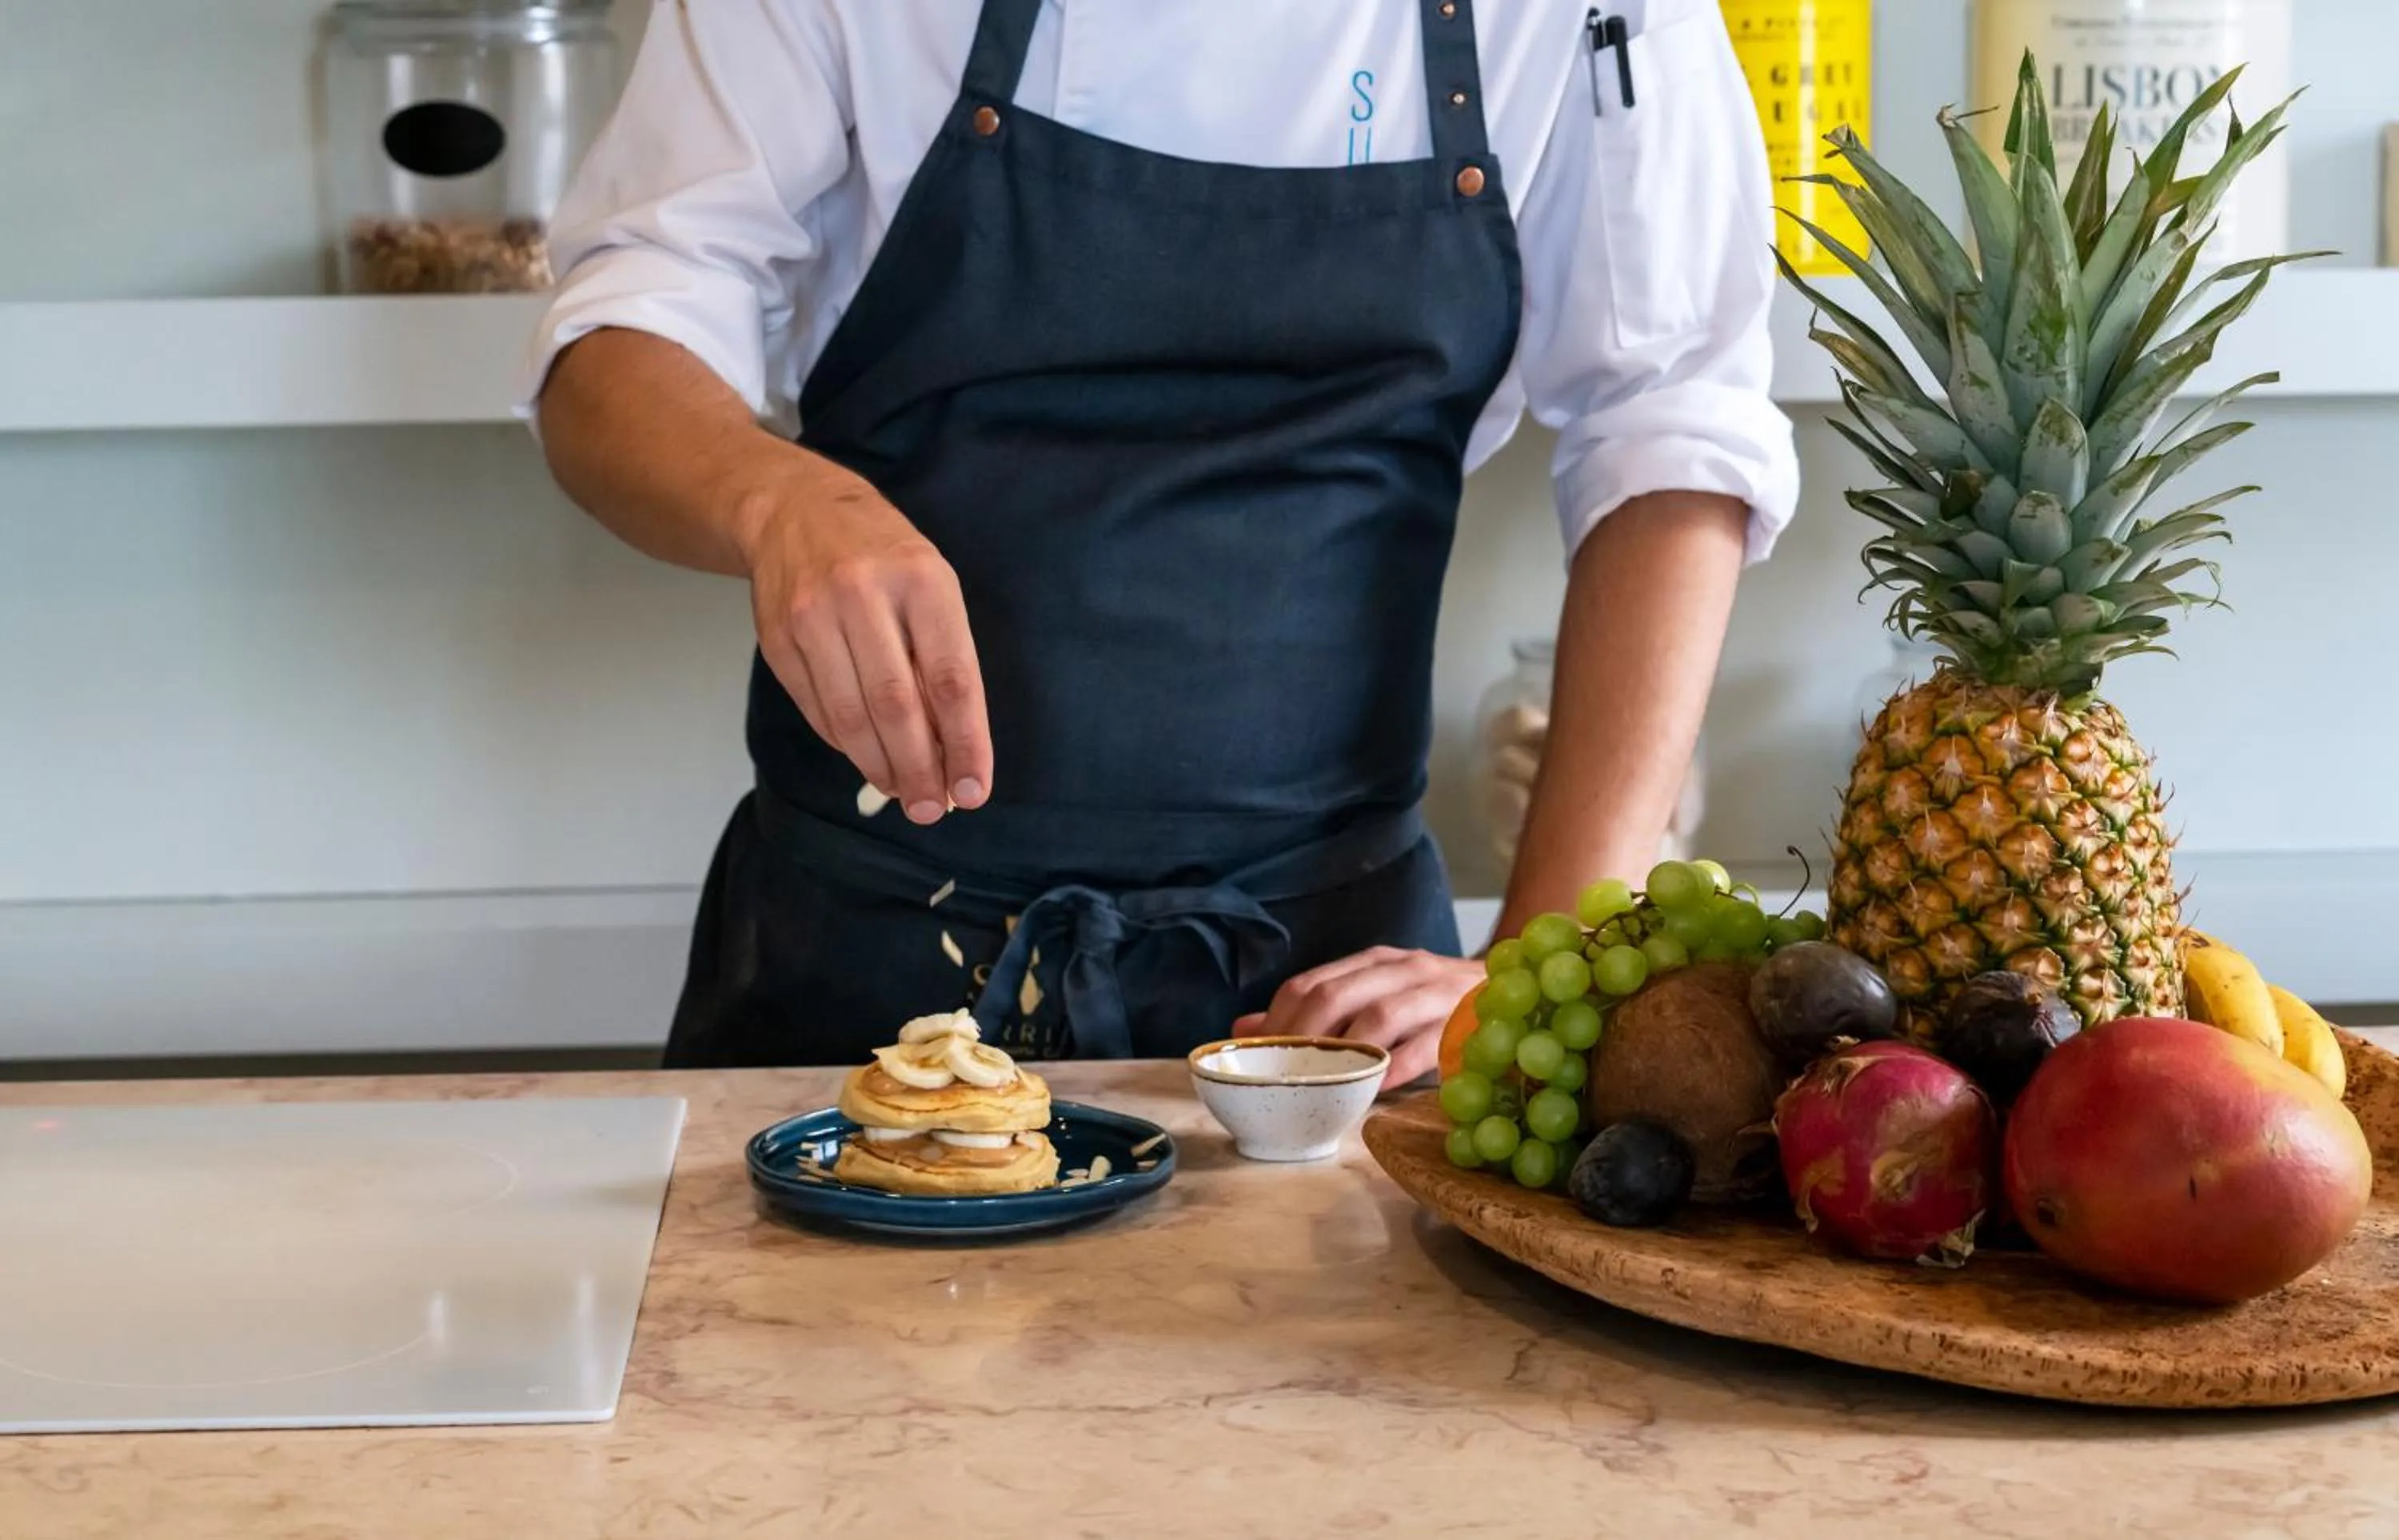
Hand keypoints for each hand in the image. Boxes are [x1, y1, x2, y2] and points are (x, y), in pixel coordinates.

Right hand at [740, 469, 992, 823]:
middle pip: (897, 706)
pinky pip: (817, 709)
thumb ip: (943, 658)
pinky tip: (866, 758)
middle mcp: (864, 595)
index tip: (974, 790)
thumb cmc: (883, 554)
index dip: (965, 743)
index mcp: (922, 580)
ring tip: (903, 793)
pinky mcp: (778, 638)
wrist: (794, 509)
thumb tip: (954, 748)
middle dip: (919, 769)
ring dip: (880, 767)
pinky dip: (845, 744)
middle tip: (932, 808)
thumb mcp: (930, 585)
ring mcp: (813, 616)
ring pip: (851, 716)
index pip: (951, 679)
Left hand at [1232, 947, 1481, 1087]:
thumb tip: (1244, 1027)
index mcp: (1372, 963)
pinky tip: (1376, 1089)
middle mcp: (1400, 969)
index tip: (1257, 1057)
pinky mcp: (1464, 1022)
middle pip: (1336, 996)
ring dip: (1346, 1052)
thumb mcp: (1374, 997)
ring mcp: (1435, 992)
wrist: (1515, 987)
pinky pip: (1425, 1046)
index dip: (1279, 1021)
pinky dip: (1396, 1068)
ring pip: (1379, 1015)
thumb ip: (1316, 1013)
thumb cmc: (1432, 1003)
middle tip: (1284, 1076)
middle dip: (1302, 1037)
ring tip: (1323, 1083)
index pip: (1310, 984)